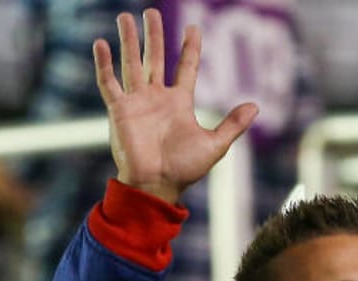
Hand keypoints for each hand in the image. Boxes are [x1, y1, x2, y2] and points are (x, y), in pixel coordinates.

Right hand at [94, 9, 257, 204]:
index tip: (193, 28)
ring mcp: (136, 102)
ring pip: (131, 63)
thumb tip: (256, 106)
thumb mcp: (215, 145)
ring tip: (125, 16)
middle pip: (154, 58)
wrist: (157, 185)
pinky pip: (109, 83)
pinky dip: (103, 64)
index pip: (186, 67)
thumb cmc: (185, 169)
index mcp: (179, 102)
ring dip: (128, 40)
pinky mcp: (119, 110)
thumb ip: (233, 124)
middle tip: (151, 12)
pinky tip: (100, 44)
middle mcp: (156, 97)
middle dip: (154, 35)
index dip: (190, 48)